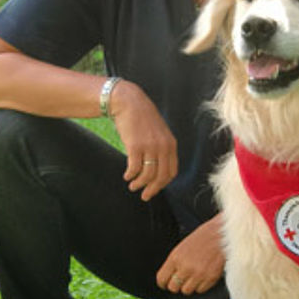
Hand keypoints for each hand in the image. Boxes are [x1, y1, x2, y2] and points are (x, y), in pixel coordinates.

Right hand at [109, 80, 177, 200]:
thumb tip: (157, 169)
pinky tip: (126, 176)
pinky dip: (130, 175)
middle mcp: (163, 146)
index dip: (163, 184)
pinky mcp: (135, 146)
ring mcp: (150, 146)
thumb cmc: (142, 118)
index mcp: (171, 144)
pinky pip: (134, 168)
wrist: (129, 102)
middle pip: (161, 177)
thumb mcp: (159, 132)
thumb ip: (161, 148)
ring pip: (147, 175)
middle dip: (152, 189)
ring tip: (133, 186)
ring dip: (139, 184)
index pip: (172, 171)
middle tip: (144, 196)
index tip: (155, 188)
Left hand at [156, 215, 224, 295]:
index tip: (165, 284)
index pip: (161, 279)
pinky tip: (204, 276)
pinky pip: (200, 290)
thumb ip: (176, 261)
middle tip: (182, 280)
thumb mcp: (184, 246)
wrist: (224, 234)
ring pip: (186, 291)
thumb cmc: (205, 237)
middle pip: (173, 288)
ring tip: (194, 277)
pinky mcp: (210, 278)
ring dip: (189, 286)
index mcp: (175, 257)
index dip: (163, 283)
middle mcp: (185, 267)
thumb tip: (171, 275)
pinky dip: (201, 285)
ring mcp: (198, 274)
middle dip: (176, 285)